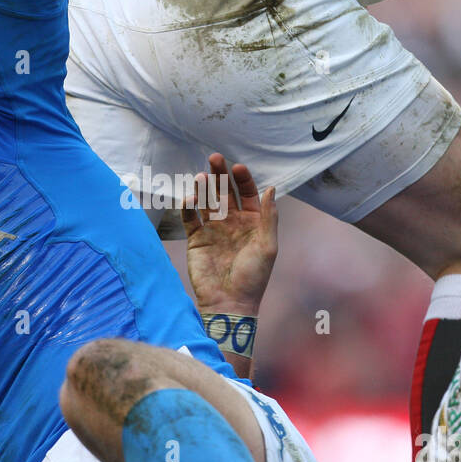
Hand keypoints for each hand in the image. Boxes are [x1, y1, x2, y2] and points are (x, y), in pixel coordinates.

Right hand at [182, 153, 277, 315]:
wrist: (229, 303)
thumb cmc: (253, 277)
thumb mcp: (268, 246)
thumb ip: (268, 217)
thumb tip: (271, 188)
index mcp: (252, 223)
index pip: (247, 194)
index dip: (242, 180)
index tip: (237, 168)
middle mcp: (232, 222)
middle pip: (225, 192)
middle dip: (220, 175)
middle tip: (214, 158)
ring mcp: (213, 230)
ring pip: (207, 201)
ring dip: (204, 188)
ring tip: (201, 176)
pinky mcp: (196, 239)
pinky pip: (190, 218)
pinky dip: (188, 206)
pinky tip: (190, 198)